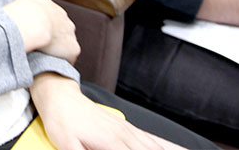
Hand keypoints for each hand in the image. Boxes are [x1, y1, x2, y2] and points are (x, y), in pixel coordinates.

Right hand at [3, 0, 79, 64]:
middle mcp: (67, 23)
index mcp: (57, 12)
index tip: (40, 33)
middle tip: (42, 45)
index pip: (56, 22)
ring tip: (45, 57)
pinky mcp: (73, 49)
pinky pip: (68, 58)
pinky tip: (51, 64)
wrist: (32, 22)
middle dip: (55, 39)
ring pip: (66, 46)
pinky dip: (61, 61)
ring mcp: (71, 36)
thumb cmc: (27, 10)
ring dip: (58, 51)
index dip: (48, 28)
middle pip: (63, 34)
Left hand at [29, 73, 186, 149]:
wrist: (58, 94)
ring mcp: (128, 130)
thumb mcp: (66, 145)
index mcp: (112, 143)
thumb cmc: (61, 120)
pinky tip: (180, 149)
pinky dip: (170, 146)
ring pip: (159, 147)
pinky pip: (153, 139)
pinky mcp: (126, 127)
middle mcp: (125, 136)